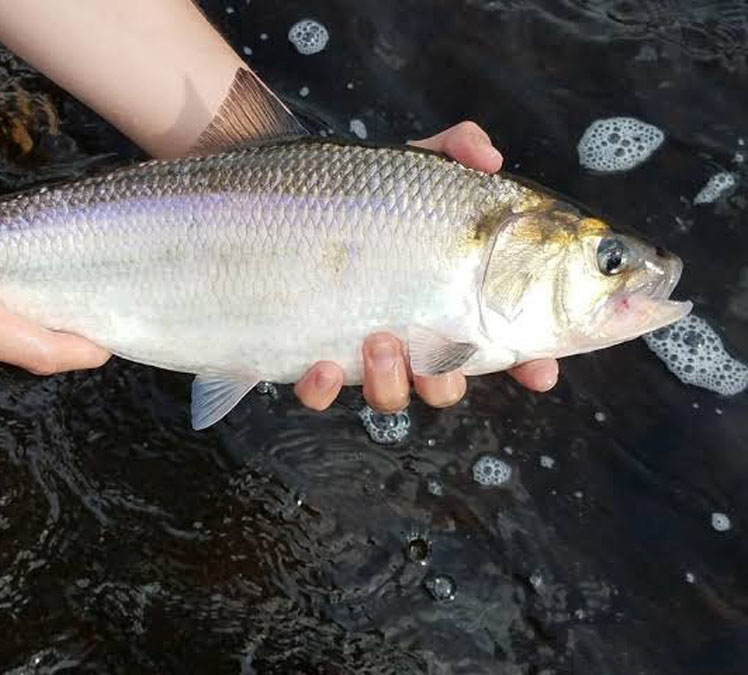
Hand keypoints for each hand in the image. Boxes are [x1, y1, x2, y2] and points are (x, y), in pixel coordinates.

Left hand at [295, 121, 558, 411]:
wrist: (268, 193)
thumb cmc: (354, 186)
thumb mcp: (409, 164)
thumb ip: (456, 151)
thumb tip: (488, 158)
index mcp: (449, 296)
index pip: (504, 338)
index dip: (530, 362)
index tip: (540, 371)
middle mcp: (410, 329)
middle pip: (447, 382)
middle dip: (448, 380)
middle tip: (433, 346)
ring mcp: (359, 348)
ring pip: (391, 395)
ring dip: (393, 380)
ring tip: (379, 339)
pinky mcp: (308, 355)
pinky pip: (319, 393)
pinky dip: (323, 388)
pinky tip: (321, 365)